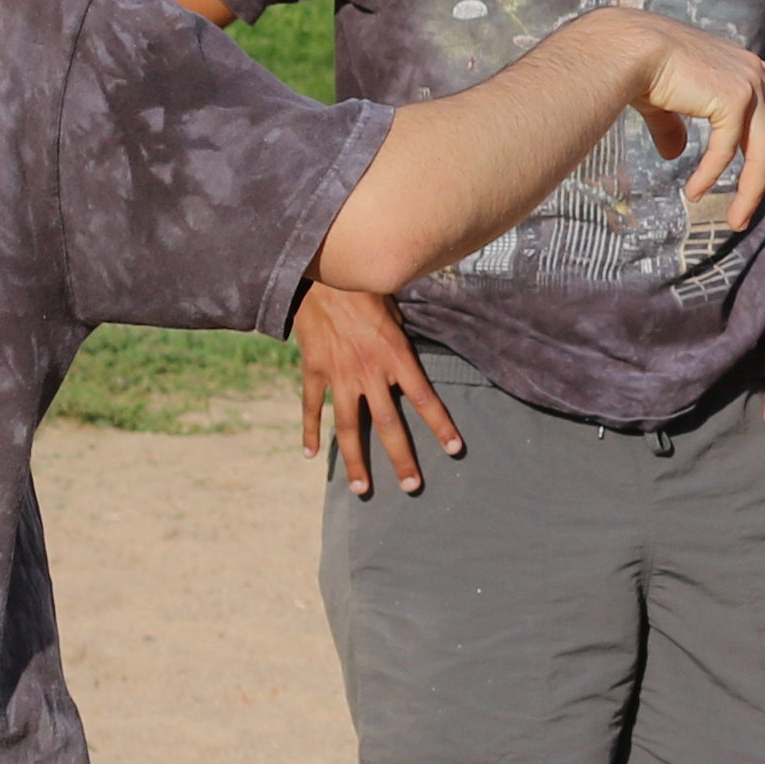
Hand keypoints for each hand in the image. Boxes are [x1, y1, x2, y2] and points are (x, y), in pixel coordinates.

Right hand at [294, 280, 461, 497]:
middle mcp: (369, 371)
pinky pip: (312, 407)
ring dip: (355, 461)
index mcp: (395, 355)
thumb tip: (407, 361)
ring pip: (349, 428)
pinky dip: (310, 431)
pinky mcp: (314, 370)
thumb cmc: (364, 287)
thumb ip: (401, 340)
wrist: (320, 275)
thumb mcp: (394, 310)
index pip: (425, 398)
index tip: (454, 449)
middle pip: (389, 425)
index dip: (440, 425)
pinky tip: (310, 454)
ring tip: (361, 489)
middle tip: (413, 487)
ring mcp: (339, 375)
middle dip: (402, 459)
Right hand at [595, 16, 764, 236]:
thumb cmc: (642, 68)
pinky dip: (710, 176)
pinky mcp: (732, 100)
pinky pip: (726, 153)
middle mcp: (755, 75)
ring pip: (763, 155)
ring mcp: (748, 87)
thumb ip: (678, 126)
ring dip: (750, 194)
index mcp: (747, 68)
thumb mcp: (670, 100)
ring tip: (737, 225)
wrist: (629, 49)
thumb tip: (674, 155)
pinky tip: (695, 194)